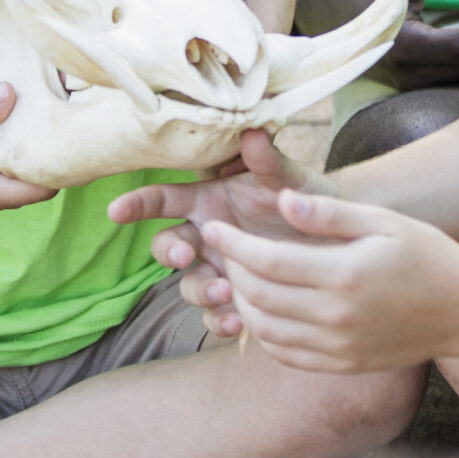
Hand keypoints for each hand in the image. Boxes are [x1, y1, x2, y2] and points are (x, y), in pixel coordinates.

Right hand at [0, 82, 58, 211]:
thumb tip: (9, 94)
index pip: (46, 187)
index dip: (61, 164)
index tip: (68, 133)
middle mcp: (7, 186)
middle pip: (51, 174)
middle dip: (61, 149)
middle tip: (69, 115)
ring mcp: (10, 170)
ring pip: (46, 156)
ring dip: (53, 135)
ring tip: (62, 106)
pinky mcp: (11, 152)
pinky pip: (37, 142)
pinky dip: (42, 126)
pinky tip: (48, 103)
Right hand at [108, 130, 331, 331]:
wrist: (342, 245)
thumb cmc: (308, 202)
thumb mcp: (291, 181)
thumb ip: (269, 163)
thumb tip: (253, 135)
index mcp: (210, 202)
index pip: (164, 200)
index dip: (138, 204)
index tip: (116, 211)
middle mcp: (207, 237)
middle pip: (167, 246)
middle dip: (169, 252)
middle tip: (184, 256)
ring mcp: (219, 270)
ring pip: (189, 285)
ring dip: (199, 290)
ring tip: (224, 293)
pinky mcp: (236, 299)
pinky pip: (214, 315)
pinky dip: (219, 320)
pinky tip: (237, 322)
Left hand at [197, 188, 458, 371]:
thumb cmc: (426, 256)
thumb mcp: (382, 222)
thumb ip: (328, 214)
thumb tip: (279, 200)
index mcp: (344, 275)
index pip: (265, 262)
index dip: (231, 243)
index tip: (213, 226)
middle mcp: (336, 317)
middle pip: (257, 296)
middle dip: (229, 268)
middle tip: (224, 248)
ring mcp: (338, 347)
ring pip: (264, 329)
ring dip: (240, 301)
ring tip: (238, 275)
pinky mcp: (342, 365)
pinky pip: (285, 353)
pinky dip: (262, 331)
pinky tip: (262, 308)